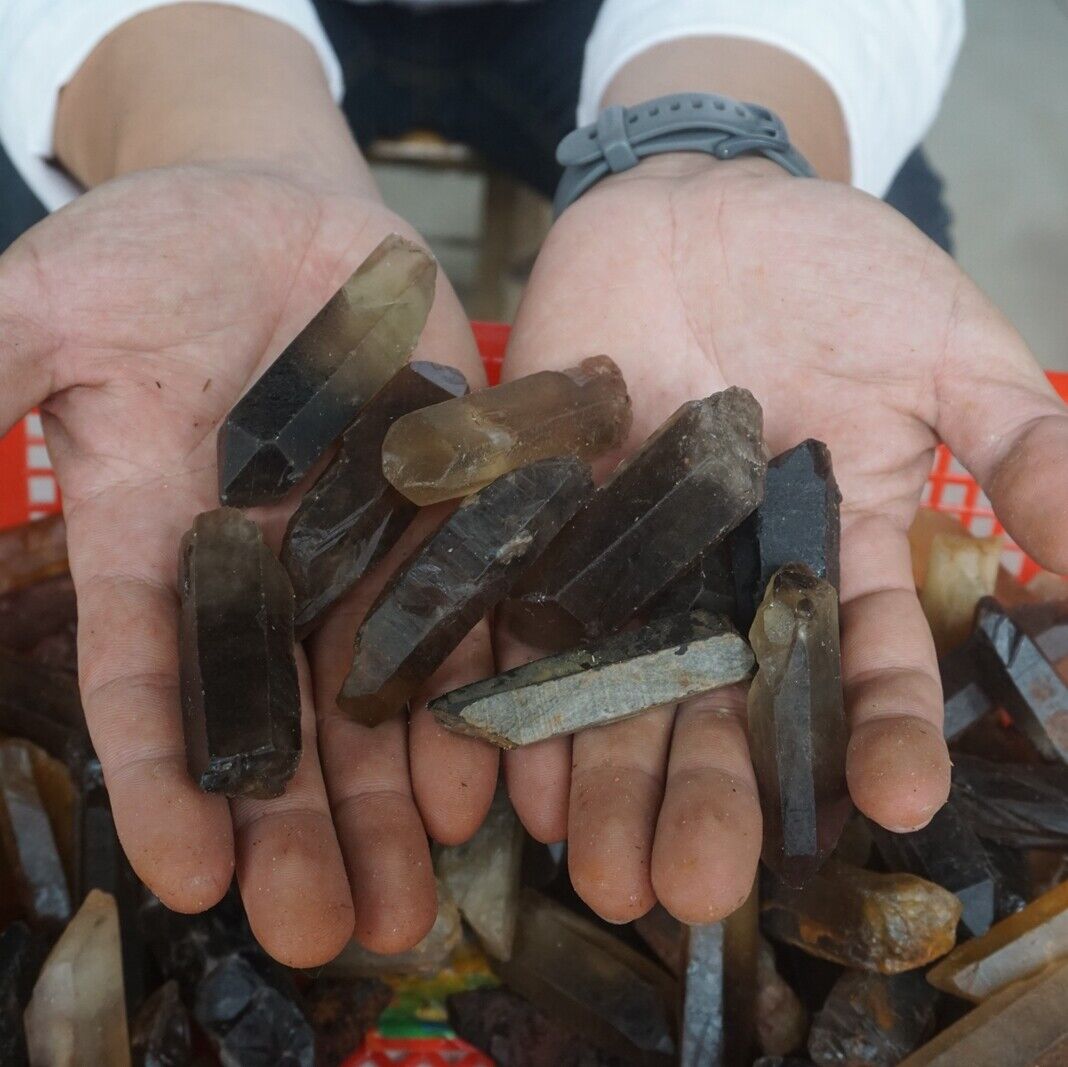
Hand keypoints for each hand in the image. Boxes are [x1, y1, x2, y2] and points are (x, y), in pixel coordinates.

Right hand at [0, 161, 498, 962]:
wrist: (284, 215)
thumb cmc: (157, 247)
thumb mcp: (51, 304)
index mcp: (157, 534)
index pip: (154, 674)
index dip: (166, 774)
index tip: (185, 876)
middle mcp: (265, 562)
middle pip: (281, 712)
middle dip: (300, 824)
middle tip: (325, 933)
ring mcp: (363, 538)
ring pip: (379, 685)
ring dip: (395, 793)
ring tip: (415, 897)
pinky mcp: (449, 501)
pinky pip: (470, 605)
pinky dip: (478, 688)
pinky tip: (492, 777)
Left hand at [498, 154, 1067, 923]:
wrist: (699, 206)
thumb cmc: (833, 269)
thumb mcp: (948, 348)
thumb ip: (1021, 448)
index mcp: (833, 554)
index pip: (859, 664)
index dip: (878, 732)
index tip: (896, 802)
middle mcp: (729, 581)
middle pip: (722, 707)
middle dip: (714, 797)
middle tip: (696, 891)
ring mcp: (631, 558)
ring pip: (620, 686)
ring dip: (609, 778)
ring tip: (607, 874)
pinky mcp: (544, 523)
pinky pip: (526, 617)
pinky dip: (517, 690)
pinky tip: (518, 774)